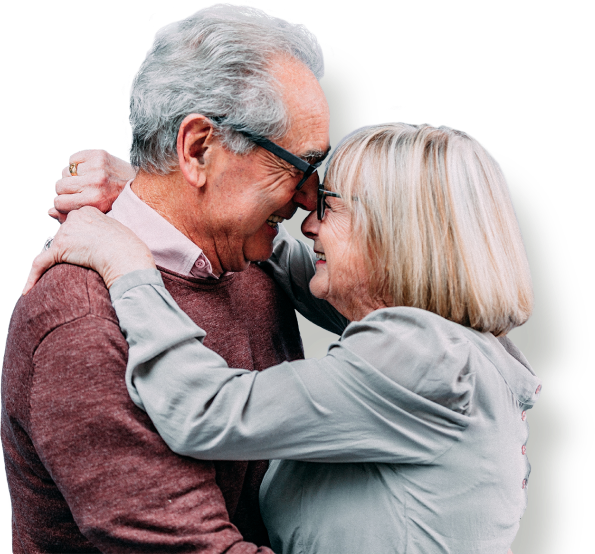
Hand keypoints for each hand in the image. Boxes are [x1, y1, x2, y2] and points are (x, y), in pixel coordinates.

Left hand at [23, 207, 155, 294]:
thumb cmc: (129, 248)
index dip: (81, 238)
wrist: (127, 257)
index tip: (88, 247)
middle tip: (87, 259)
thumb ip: (102, 230)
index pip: (76, 223)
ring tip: (80, 269)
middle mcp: (74, 217)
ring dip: (63, 261)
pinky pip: (40, 263)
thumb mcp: (117, 231)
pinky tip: (28, 290)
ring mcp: (65, 233)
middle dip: (71, 248)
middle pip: (64, 234)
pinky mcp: (59, 249)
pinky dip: (33, 277)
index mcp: (88, 210)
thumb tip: (96, 242)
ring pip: (55, 249)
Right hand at [49, 150, 136, 222]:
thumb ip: (72, 216)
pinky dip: (77, 164)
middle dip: (65, 190)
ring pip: (65, 172)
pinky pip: (73, 158)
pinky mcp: (98, 155)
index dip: (62, 203)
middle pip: (59, 186)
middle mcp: (95, 183)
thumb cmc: (114, 203)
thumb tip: (49, 211)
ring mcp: (97, 168)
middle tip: (78, 191)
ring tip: (86, 181)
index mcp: (93, 201)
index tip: (70, 202)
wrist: (138, 185)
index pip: (59, 202)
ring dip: (72, 176)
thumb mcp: (95, 215)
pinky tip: (89, 170)